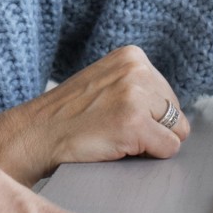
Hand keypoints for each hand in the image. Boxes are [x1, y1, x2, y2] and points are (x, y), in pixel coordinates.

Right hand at [0, 45, 190, 184]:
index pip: (169, 94)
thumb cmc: (69, 114)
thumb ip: (138, 85)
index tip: (117, 115)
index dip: (149, 115)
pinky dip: (148, 157)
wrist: (35, 133)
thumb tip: (175, 110)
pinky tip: (117, 146)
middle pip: (176, 112)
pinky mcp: (135, 122)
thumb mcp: (106, 81)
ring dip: (150, 142)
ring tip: (116, 136)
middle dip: (153, 128)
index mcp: (133, 55)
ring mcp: (136, 95)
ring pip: (176, 132)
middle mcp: (137, 69)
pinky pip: (168, 149)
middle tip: (115, 129)